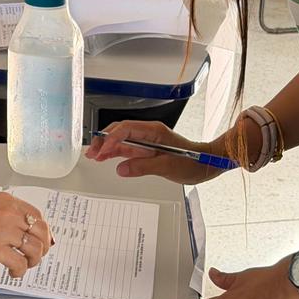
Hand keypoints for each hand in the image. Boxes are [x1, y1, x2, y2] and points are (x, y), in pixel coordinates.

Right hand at [0, 192, 51, 278]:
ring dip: (33, 261)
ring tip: (25, 266)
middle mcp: (9, 214)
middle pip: (40, 233)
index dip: (43, 231)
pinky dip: (20, 271)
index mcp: (6, 202)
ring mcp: (3, 231)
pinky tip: (13, 272)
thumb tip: (14, 228)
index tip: (43, 240)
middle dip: (43, 247)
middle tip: (37, 256)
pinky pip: (20, 262)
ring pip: (34, 249)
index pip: (37, 216)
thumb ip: (1, 213)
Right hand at [87, 120, 226, 183]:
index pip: (126, 129)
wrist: (206, 164)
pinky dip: (115, 152)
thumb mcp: (167, 166)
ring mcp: (147, 140)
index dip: (112, 138)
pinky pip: (127, 148)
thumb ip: (143, 166)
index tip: (103, 150)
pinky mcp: (147, 149)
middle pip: (120, 131)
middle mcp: (148, 132)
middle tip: (92, 153)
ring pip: (121, 139)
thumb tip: (121, 169)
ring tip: (93, 155)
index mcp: (153, 131)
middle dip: (104, 140)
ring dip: (107, 146)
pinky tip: (106, 158)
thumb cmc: (193, 162)